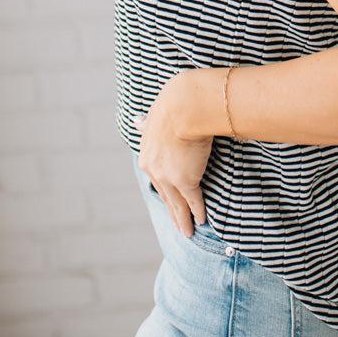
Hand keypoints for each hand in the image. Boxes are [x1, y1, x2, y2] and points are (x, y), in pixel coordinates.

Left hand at [133, 73, 213, 238]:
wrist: (185, 107)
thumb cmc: (174, 105)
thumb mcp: (155, 115)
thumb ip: (148, 124)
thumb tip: (136, 122)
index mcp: (146, 156)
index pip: (157, 179)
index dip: (164, 190)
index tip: (169, 200)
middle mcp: (154, 171)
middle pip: (166, 196)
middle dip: (173, 212)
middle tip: (179, 226)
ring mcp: (170, 178)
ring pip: (177, 204)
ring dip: (183, 219)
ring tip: (188, 231)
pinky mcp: (186, 180)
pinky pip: (193, 201)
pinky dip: (197, 211)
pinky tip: (201, 221)